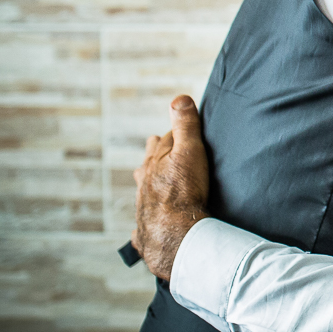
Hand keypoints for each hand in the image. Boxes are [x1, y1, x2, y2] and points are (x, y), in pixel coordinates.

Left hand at [132, 95, 211, 280]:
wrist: (175, 234)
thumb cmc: (184, 191)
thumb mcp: (189, 151)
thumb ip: (185, 125)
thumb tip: (178, 98)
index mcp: (154, 162)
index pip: (164, 141)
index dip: (174, 135)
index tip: (179, 132)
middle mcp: (144, 183)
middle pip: (147, 164)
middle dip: (154, 157)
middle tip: (158, 151)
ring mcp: (143, 207)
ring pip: (143, 192)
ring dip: (148, 187)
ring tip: (151, 185)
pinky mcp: (146, 232)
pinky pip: (142, 228)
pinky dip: (145, 226)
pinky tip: (142, 231)